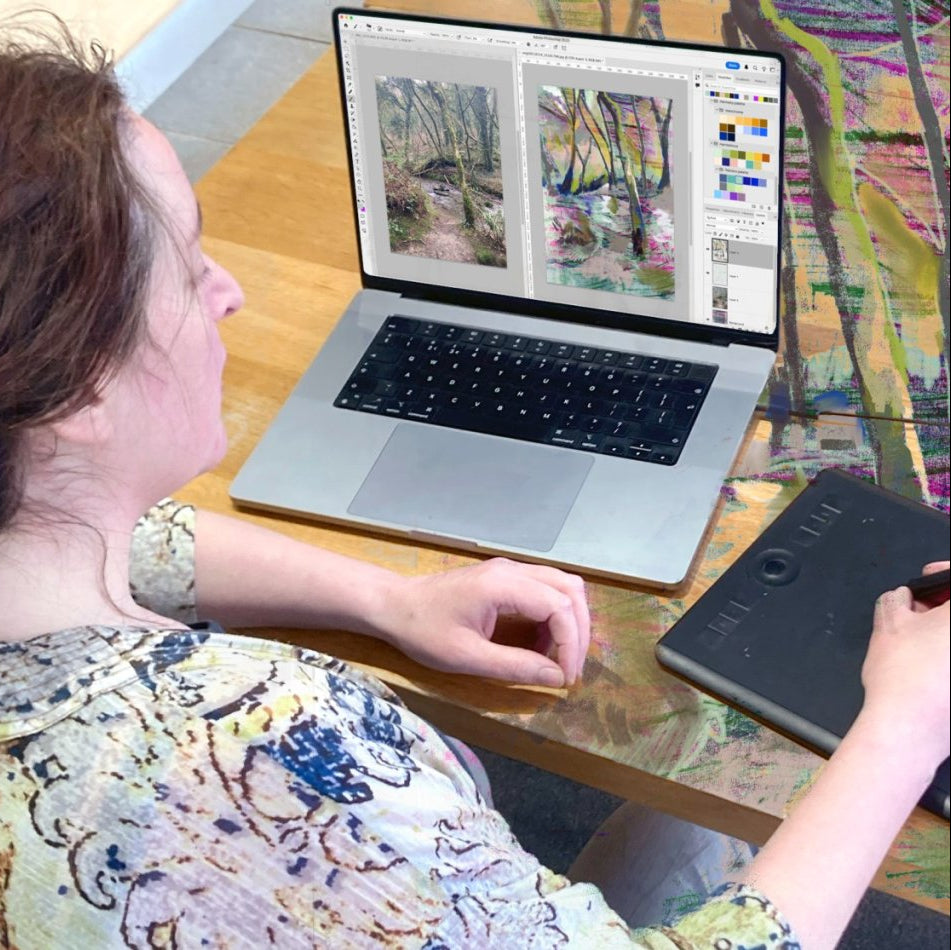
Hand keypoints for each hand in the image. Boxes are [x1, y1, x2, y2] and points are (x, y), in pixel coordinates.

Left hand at [378, 558, 589, 687]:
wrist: (393, 606)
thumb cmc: (423, 631)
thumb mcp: (467, 657)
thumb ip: (514, 667)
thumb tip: (556, 678)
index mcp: (503, 585)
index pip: (559, 606)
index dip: (571, 643)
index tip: (565, 677)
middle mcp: (512, 570)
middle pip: (570, 589)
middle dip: (579, 631)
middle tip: (570, 669)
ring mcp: (509, 570)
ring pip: (562, 585)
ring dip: (570, 621)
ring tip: (559, 658)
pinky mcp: (504, 578)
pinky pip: (545, 589)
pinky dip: (554, 616)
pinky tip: (541, 644)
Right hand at [861, 561, 949, 765]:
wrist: (912, 728)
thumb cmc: (902, 672)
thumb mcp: (888, 622)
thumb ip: (896, 599)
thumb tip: (904, 600)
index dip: (944, 574)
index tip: (927, 581)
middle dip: (944, 607)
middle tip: (921, 613)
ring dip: (945, 636)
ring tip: (924, 643)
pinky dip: (947, 662)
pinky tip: (935, 669)